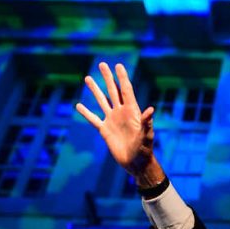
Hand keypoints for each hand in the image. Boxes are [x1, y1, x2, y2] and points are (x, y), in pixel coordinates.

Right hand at [76, 62, 162, 185]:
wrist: (136, 164)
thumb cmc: (144, 150)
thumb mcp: (146, 136)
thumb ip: (147, 123)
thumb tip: (151, 110)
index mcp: (132, 112)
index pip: (126, 90)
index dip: (122, 78)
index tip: (118, 65)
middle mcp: (121, 113)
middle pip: (113, 91)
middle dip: (108, 78)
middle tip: (102, 64)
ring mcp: (112, 121)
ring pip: (102, 101)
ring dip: (95, 90)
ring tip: (88, 78)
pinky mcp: (105, 131)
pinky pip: (93, 119)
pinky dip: (86, 113)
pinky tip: (78, 105)